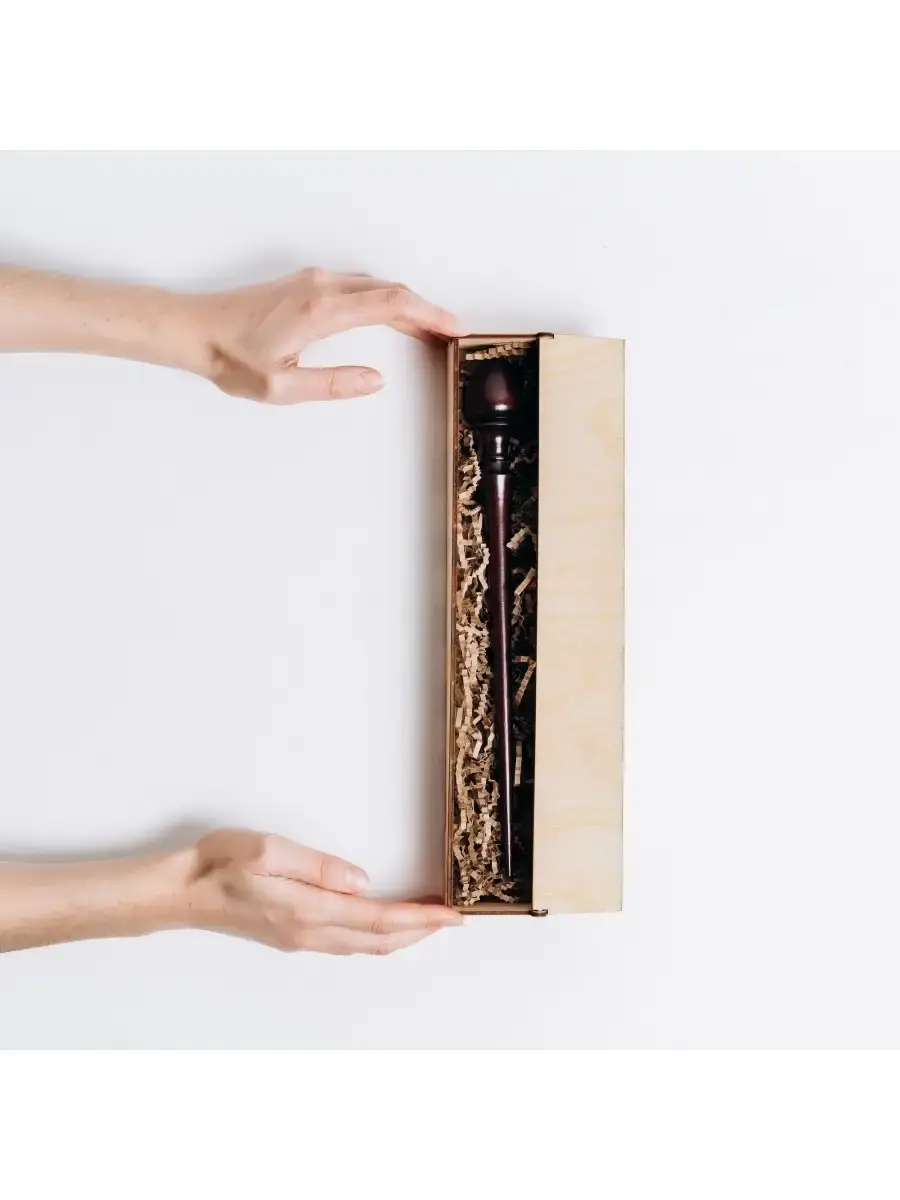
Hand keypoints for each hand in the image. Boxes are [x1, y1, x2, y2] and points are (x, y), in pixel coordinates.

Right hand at [186, 828, 462, 954]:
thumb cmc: (219, 863)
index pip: (379, 918)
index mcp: (309, 911)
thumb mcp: (268, 850)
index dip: (421, 918)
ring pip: (364, 945)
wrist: (180, 891)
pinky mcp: (291, 934)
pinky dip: (376, 935)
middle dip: (421, 931)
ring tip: (427, 922)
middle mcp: (309, 932)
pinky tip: (380, 925)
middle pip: (379, 939)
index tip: (452, 914)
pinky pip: (348, 942)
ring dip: (400, 936)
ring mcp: (300, 937)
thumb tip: (362, 881)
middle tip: (453, 919)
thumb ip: (317, 867)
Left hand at [200, 268, 463, 403]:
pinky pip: (356, 285)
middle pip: (390, 290)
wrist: (192, 329)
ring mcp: (312, 280)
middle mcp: (320, 286)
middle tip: (451, 333)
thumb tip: (376, 381)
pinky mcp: (304, 283)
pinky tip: (388, 315)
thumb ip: (333, 384)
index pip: (391, 304)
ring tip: (428, 329)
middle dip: (425, 310)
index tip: (455, 327)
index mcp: (321, 310)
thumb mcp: (283, 387)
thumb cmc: (229, 357)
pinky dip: (382, 300)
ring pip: (374, 286)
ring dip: (405, 304)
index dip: (430, 314)